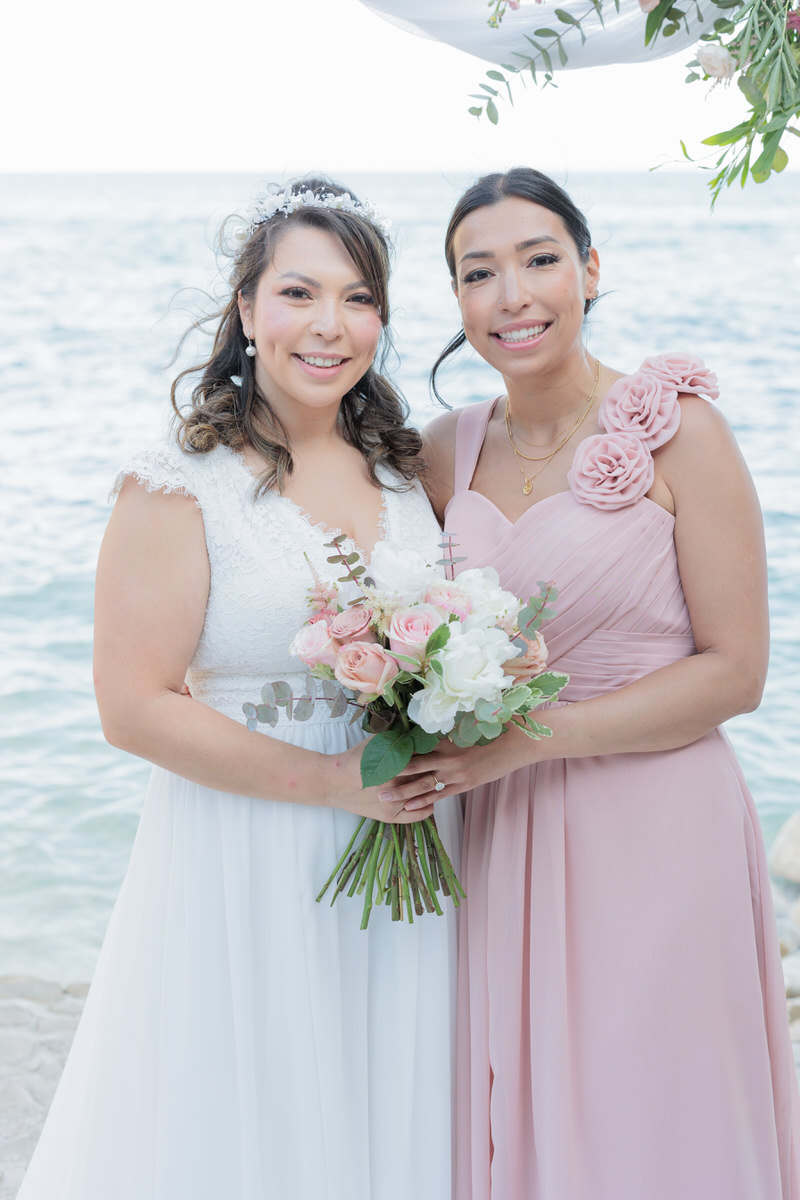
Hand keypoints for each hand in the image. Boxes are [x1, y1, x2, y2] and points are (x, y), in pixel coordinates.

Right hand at [327, 741, 435, 823]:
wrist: (334, 783)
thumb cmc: (354, 760)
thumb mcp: (375, 743)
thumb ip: (396, 737)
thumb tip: (417, 730)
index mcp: (394, 763)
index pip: (424, 757)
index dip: (432, 752)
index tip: (437, 749)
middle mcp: (396, 784)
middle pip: (426, 775)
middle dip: (435, 768)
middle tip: (441, 763)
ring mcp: (394, 803)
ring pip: (424, 793)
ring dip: (433, 785)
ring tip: (438, 777)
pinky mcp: (390, 816)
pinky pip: (418, 814)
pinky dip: (427, 807)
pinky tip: (430, 799)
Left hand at [377, 737, 517, 812]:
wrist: (517, 743)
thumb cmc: (492, 729)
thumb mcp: (466, 724)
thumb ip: (445, 727)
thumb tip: (426, 722)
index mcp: (446, 739)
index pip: (415, 745)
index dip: (395, 750)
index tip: (375, 753)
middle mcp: (448, 757)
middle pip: (413, 767)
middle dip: (391, 774)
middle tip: (370, 780)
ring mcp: (456, 774)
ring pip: (423, 785)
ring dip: (402, 792)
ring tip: (384, 798)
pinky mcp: (464, 785)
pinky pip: (440, 796)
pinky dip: (424, 802)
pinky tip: (410, 807)